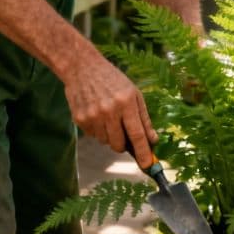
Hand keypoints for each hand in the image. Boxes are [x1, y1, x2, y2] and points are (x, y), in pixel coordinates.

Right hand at [62, 53, 157, 168]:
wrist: (82, 67)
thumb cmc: (112, 80)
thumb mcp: (134, 94)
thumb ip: (144, 119)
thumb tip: (153, 141)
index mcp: (126, 102)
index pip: (137, 134)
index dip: (143, 153)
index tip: (148, 166)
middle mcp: (109, 111)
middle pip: (119, 145)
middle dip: (123, 144)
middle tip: (122, 129)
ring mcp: (92, 116)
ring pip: (105, 142)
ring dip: (109, 135)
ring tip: (106, 115)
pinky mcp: (79, 119)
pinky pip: (92, 136)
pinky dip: (97, 130)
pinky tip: (95, 112)